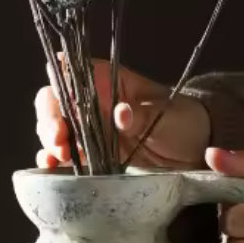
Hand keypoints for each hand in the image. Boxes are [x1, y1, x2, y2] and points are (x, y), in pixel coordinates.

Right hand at [34, 60, 210, 169]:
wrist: (194, 153)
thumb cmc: (183, 121)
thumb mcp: (166, 115)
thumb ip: (141, 115)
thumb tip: (121, 113)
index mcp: (108, 82)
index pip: (73, 73)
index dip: (59, 84)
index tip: (61, 103)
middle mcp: (92, 104)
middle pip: (54, 102)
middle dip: (49, 119)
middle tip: (59, 139)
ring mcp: (88, 130)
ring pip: (53, 129)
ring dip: (49, 142)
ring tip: (60, 157)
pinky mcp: (90, 156)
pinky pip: (63, 157)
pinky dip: (53, 163)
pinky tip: (52, 169)